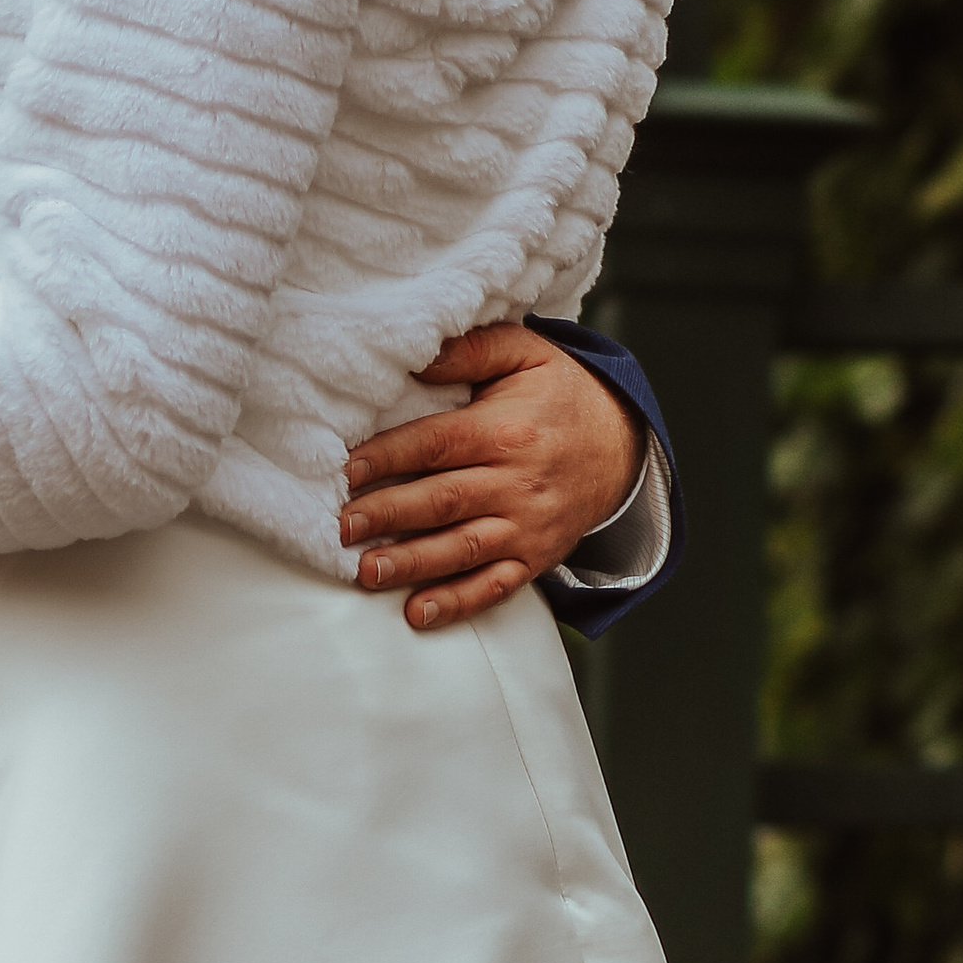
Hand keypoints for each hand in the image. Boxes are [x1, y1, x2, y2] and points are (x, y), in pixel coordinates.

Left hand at [338, 325, 645, 632]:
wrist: (622, 444)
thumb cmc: (560, 395)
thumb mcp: (525, 353)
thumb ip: (470, 350)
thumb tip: (416, 353)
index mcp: (506, 430)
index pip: (437, 443)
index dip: (389, 456)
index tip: (345, 469)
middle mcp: (517, 483)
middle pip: (443, 501)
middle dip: (388, 515)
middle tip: (340, 527)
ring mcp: (527, 526)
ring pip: (462, 549)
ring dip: (411, 564)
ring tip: (366, 571)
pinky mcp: (534, 557)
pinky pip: (494, 586)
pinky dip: (456, 603)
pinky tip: (418, 613)